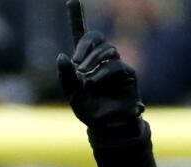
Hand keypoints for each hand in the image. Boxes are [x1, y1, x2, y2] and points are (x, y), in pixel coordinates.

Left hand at [56, 0, 143, 133]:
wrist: (106, 127)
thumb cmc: (89, 110)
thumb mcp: (72, 95)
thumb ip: (65, 77)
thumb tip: (62, 55)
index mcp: (86, 61)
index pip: (82, 35)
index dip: (77, 16)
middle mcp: (102, 59)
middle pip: (97, 38)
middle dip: (85, 48)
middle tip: (77, 66)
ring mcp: (116, 65)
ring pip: (109, 50)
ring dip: (95, 61)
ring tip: (87, 79)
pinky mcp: (128, 75)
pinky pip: (118, 66)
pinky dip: (104, 73)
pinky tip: (95, 83)